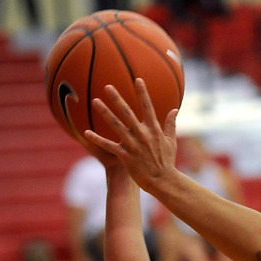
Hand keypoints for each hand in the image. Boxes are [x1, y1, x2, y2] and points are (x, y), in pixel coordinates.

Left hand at [83, 78, 178, 193]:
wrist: (163, 180)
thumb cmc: (167, 161)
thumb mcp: (171, 141)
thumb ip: (171, 124)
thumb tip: (174, 110)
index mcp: (154, 129)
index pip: (148, 107)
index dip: (142, 92)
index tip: (137, 79)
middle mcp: (142, 134)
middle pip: (127, 112)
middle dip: (117, 98)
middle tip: (107, 86)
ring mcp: (133, 145)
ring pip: (116, 125)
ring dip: (105, 112)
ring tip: (95, 101)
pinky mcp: (126, 156)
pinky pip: (108, 145)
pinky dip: (97, 139)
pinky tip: (85, 132)